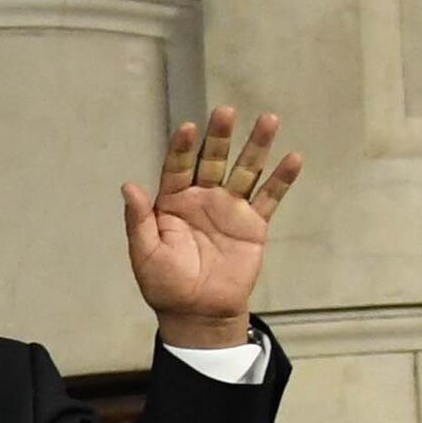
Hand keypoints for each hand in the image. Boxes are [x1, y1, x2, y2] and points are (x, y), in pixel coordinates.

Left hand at [125, 105, 301, 349]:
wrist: (198, 312)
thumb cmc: (165, 284)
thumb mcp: (144, 253)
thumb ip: (138, 220)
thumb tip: (128, 186)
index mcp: (172, 203)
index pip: (176, 168)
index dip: (181, 148)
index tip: (188, 127)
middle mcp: (202, 198)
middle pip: (213, 160)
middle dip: (220, 136)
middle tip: (226, 111)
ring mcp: (230, 208)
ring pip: (245, 170)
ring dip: (257, 146)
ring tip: (270, 119)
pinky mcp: (253, 223)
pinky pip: (269, 197)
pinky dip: (281, 179)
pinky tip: (293, 158)